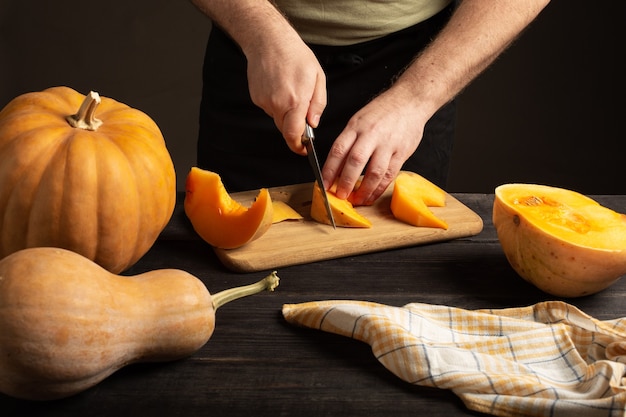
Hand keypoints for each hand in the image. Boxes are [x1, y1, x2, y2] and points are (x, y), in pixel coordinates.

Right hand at [245, 33, 326, 154]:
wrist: (269, 41)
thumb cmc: (295, 55)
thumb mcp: (318, 78)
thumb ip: (318, 104)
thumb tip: (313, 124)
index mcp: (295, 101)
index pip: (294, 135)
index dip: (299, 147)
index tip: (303, 150)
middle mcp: (278, 104)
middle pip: (285, 130)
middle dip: (294, 128)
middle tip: (302, 112)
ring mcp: (265, 102)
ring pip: (277, 119)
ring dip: (285, 113)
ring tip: (290, 90)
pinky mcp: (256, 98)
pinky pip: (269, 109)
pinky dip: (276, 104)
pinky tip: (279, 87)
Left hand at [322, 87, 426, 205]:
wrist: (410, 100)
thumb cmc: (382, 111)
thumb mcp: (359, 119)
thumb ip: (349, 141)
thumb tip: (337, 166)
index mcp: (356, 126)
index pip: (338, 150)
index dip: (329, 170)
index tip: (324, 184)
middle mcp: (371, 134)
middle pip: (355, 161)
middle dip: (346, 182)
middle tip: (340, 196)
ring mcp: (387, 144)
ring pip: (374, 171)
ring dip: (364, 189)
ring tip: (358, 200)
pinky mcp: (402, 152)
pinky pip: (389, 174)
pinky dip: (380, 187)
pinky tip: (373, 194)